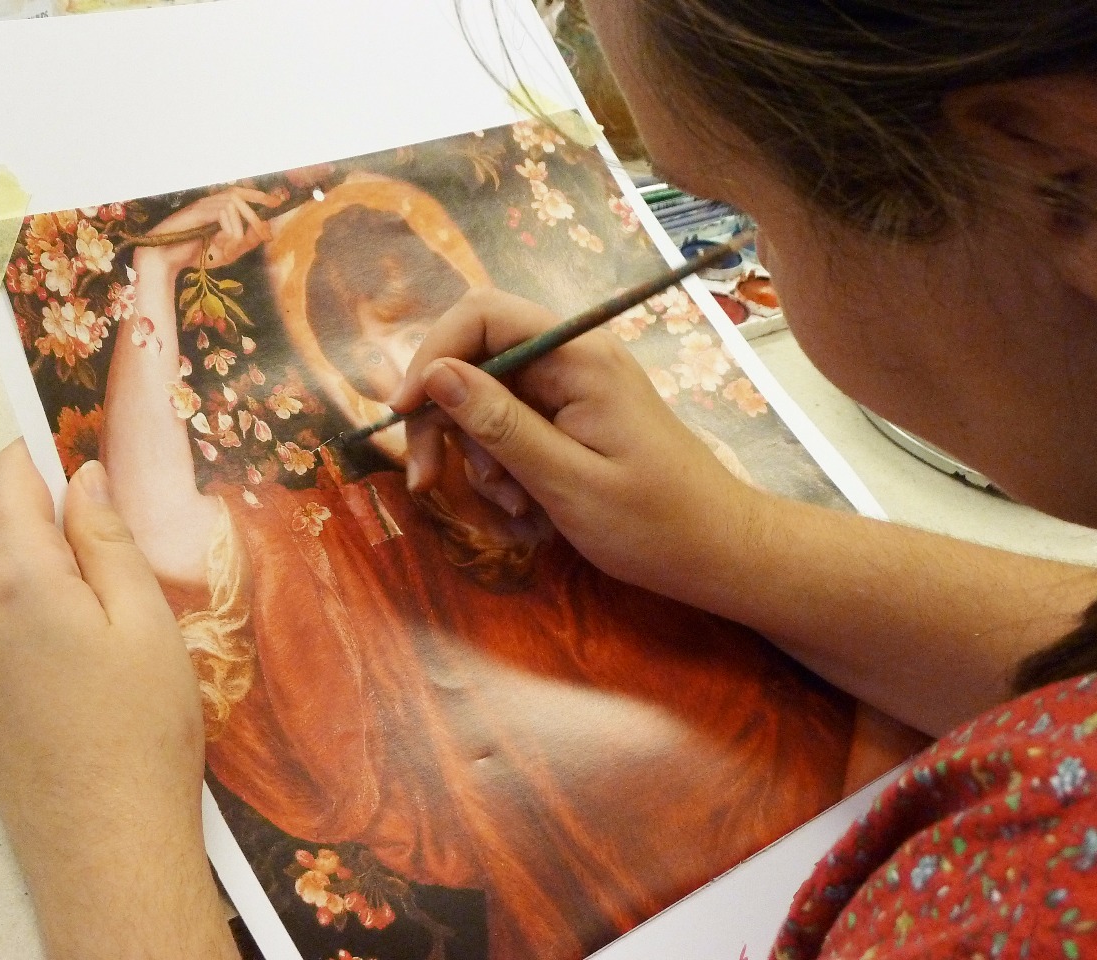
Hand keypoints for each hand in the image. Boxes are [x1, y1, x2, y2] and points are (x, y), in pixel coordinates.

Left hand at [0, 441, 235, 959]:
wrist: (106, 846)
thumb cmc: (142, 725)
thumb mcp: (144, 618)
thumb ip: (108, 539)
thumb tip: (85, 476)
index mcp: (18, 578)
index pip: (9, 480)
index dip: (44, 450)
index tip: (86, 442)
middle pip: (14, 538)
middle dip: (68, 528)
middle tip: (141, 552)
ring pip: (16, 592)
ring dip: (64, 585)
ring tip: (133, 628)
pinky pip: (13, 639)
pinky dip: (51, 631)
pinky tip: (102, 676)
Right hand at [138, 185, 287, 276]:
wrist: (168, 260)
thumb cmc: (195, 254)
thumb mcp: (228, 252)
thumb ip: (245, 242)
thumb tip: (263, 231)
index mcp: (217, 209)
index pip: (241, 193)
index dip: (259, 195)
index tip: (277, 202)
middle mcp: (211, 202)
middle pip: (241, 195)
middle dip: (257, 215)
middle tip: (266, 235)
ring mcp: (203, 204)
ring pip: (233, 204)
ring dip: (241, 227)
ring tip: (234, 247)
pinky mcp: (197, 210)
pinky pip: (223, 212)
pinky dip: (230, 230)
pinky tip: (223, 244)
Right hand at [393, 289, 771, 597]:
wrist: (716, 553)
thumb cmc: (653, 523)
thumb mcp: (566, 479)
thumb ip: (499, 424)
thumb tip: (435, 374)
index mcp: (579, 357)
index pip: (482, 314)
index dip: (432, 355)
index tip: (403, 414)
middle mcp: (573, 359)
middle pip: (476, 359)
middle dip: (446, 419)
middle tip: (428, 480)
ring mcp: (573, 389)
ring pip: (486, 400)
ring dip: (479, 454)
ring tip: (512, 505)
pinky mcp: (572, 418)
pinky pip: (512, 428)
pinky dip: (503, 467)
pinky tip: (526, 507)